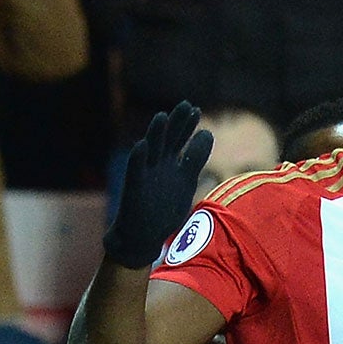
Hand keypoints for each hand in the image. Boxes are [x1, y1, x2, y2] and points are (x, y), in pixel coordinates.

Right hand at [104, 100, 214, 268]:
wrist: (142, 237)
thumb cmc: (164, 210)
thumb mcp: (185, 182)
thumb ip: (194, 160)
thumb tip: (208, 134)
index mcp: (172, 166)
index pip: (182, 141)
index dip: (188, 127)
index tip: (196, 110)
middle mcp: (159, 167)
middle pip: (169, 140)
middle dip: (178, 124)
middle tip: (187, 105)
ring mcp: (146, 176)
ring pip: (151, 151)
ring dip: (156, 135)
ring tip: (162, 117)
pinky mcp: (134, 189)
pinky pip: (135, 172)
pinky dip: (138, 159)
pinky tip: (141, 146)